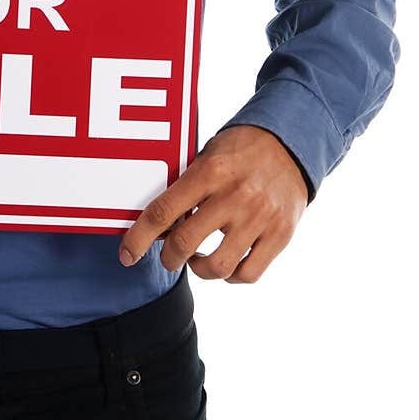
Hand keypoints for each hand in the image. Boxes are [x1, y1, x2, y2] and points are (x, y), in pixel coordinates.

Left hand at [119, 125, 308, 283]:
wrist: (291, 142)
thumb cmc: (240, 149)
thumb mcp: (208, 154)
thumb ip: (186, 186)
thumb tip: (156, 223)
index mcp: (210, 171)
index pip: (163, 212)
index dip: (138, 238)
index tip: (127, 255)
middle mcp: (235, 195)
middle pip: (185, 243)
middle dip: (168, 258)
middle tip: (168, 257)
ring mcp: (260, 217)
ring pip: (218, 267)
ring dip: (198, 270)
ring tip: (197, 260)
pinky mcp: (280, 235)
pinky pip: (248, 274)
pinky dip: (230, 276)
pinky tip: (226, 264)